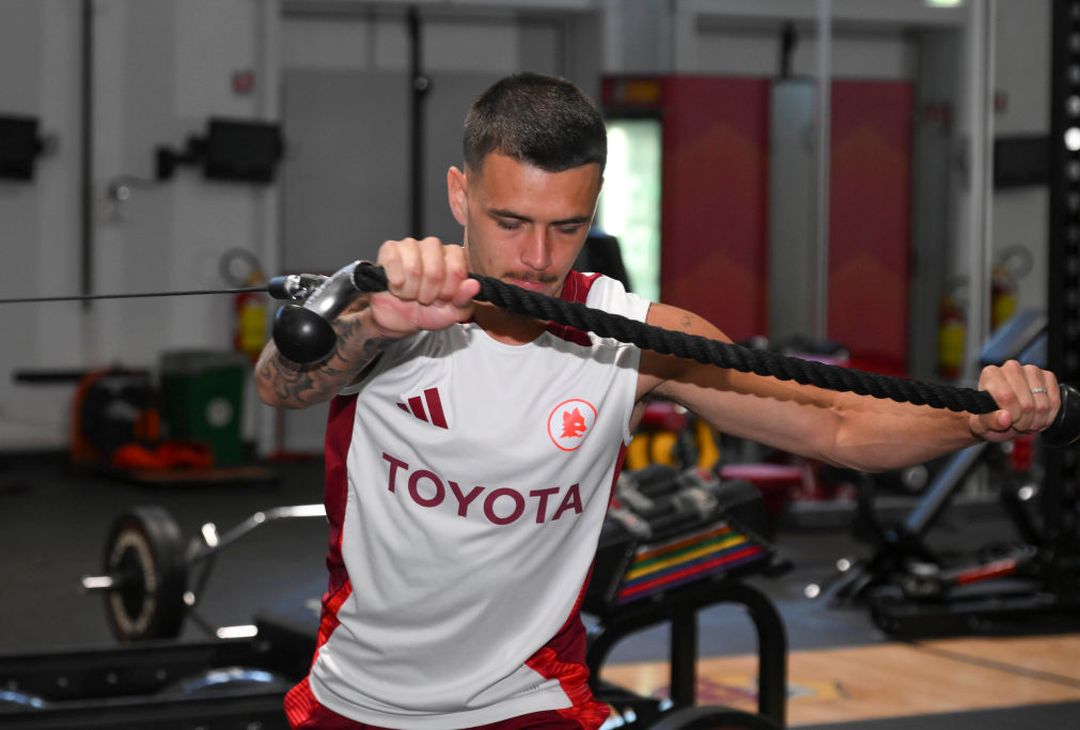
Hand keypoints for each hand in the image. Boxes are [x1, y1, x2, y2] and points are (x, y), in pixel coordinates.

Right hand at [365, 237, 479, 338]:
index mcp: (453, 257)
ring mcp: (411, 245)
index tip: (444, 298)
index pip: (457, 269)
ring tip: (411, 294)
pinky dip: (396, 283)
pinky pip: (393, 262)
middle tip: (425, 298)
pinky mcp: (390, 248)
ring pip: (413, 269)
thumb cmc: (428, 311)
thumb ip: (465, 300)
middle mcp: (433, 246)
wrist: (399, 319)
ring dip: (410, 291)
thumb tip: (474, 285)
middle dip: (429, 294)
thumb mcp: (452, 312)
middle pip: (435, 271)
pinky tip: (397, 286)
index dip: (449, 290)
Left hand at [970, 361, 1060, 441]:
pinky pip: (1054, 402)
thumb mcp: (982, 423)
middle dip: (1023, 421)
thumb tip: (1004, 418)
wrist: (1002, 415)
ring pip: (1042, 405)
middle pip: (1026, 403)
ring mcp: (1031, 371)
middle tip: (1017, 424)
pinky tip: (1037, 417)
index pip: (1007, 397)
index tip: (1008, 422)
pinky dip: (1048, 416)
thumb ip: (990, 421)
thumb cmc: (989, 417)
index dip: (1011, 416)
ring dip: (1036, 420)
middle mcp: (1011, 367)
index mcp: (991, 374)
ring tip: (1025, 422)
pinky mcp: (1047, 377)